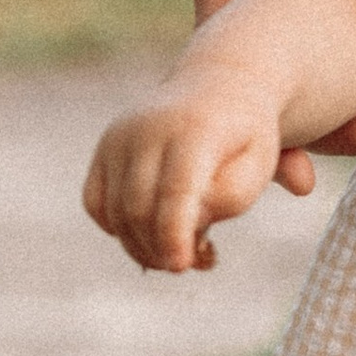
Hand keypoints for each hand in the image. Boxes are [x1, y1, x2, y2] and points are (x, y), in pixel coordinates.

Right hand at [85, 83, 315, 274]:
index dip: (173, 233)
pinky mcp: (103, 149)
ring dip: (145, 247)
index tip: (181, 266)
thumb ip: (228, 197)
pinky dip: (119, 229)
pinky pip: (97, 204)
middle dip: (162, 248)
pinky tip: (151, 233)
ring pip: (116, 212)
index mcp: (194, 130)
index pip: (175, 190)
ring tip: (182, 252)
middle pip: (140, 208)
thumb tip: (188, 225)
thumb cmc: (243, 137)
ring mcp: (119, 137)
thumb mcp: (258, 165)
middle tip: (196, 263)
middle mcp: (147, 129)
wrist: (218, 89)